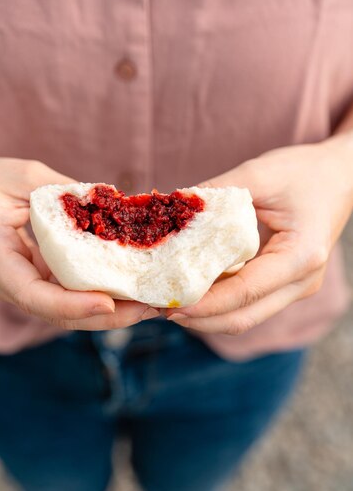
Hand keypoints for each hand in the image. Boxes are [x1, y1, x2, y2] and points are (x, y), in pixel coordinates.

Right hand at [0, 158, 156, 330]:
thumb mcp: (23, 175)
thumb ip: (65, 192)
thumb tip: (114, 205)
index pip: (32, 294)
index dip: (72, 305)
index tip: (109, 304)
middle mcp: (1, 281)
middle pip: (54, 312)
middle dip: (105, 317)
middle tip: (152, 309)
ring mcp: (13, 285)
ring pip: (62, 310)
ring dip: (107, 312)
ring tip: (152, 305)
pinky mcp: (27, 280)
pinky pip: (62, 295)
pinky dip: (95, 296)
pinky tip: (129, 291)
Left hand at [165, 140, 352, 334]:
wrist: (340, 176)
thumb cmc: (304, 171)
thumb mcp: (258, 174)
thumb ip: (214, 193)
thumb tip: (169, 209)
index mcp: (301, 256)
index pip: (245, 291)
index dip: (203, 303)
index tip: (167, 303)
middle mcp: (302, 281)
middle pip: (244, 317)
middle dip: (198, 318)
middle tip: (157, 308)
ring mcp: (296, 287)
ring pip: (244, 316)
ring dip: (205, 314)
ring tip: (166, 302)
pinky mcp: (285, 284)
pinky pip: (248, 302)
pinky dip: (218, 302)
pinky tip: (190, 289)